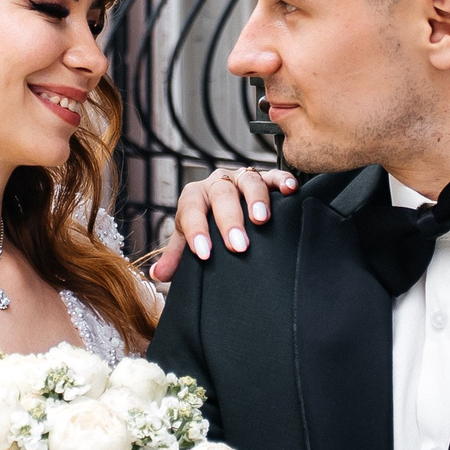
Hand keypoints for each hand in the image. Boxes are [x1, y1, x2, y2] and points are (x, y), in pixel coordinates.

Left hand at [150, 165, 299, 280]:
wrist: (224, 205)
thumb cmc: (207, 225)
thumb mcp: (189, 239)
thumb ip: (177, 256)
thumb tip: (158, 275)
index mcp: (195, 197)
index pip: (191, 209)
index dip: (196, 230)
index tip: (204, 253)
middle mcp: (217, 183)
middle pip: (221, 195)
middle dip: (229, 220)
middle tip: (238, 245)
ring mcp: (241, 179)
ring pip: (249, 181)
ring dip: (256, 199)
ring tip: (262, 219)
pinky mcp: (266, 178)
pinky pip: (275, 175)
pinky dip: (283, 180)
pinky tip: (291, 190)